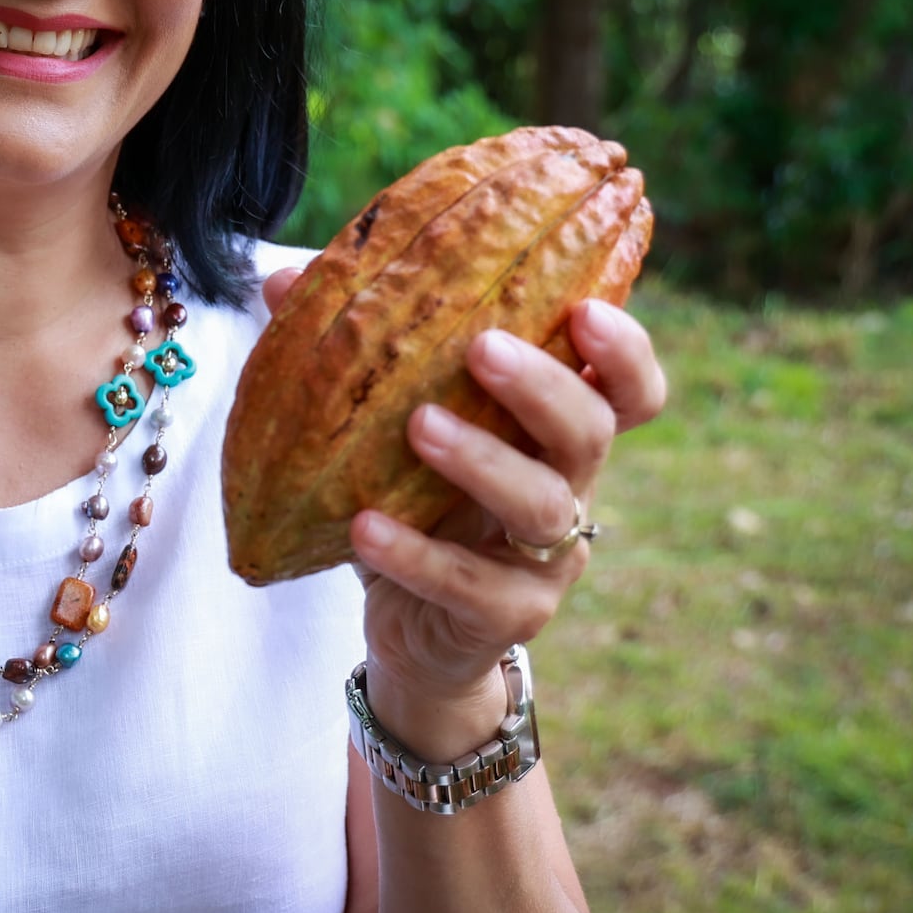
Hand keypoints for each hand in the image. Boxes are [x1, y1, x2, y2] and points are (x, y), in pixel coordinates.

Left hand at [260, 262, 668, 755]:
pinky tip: (365, 529)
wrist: (411, 632)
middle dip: (543, 386)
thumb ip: (355, 354)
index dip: (624, 350)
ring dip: (481, 459)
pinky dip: (415, 555)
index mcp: (553, 433)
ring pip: (539, 504)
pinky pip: (471, 584)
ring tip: (418, 426)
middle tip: (481, 348)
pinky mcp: (509, 615)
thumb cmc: (413, 506)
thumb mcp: (388, 430)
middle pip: (591, 431)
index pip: (627, 388)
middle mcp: (568, 488)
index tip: (585, 311)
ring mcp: (546, 558)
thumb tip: (284, 280)